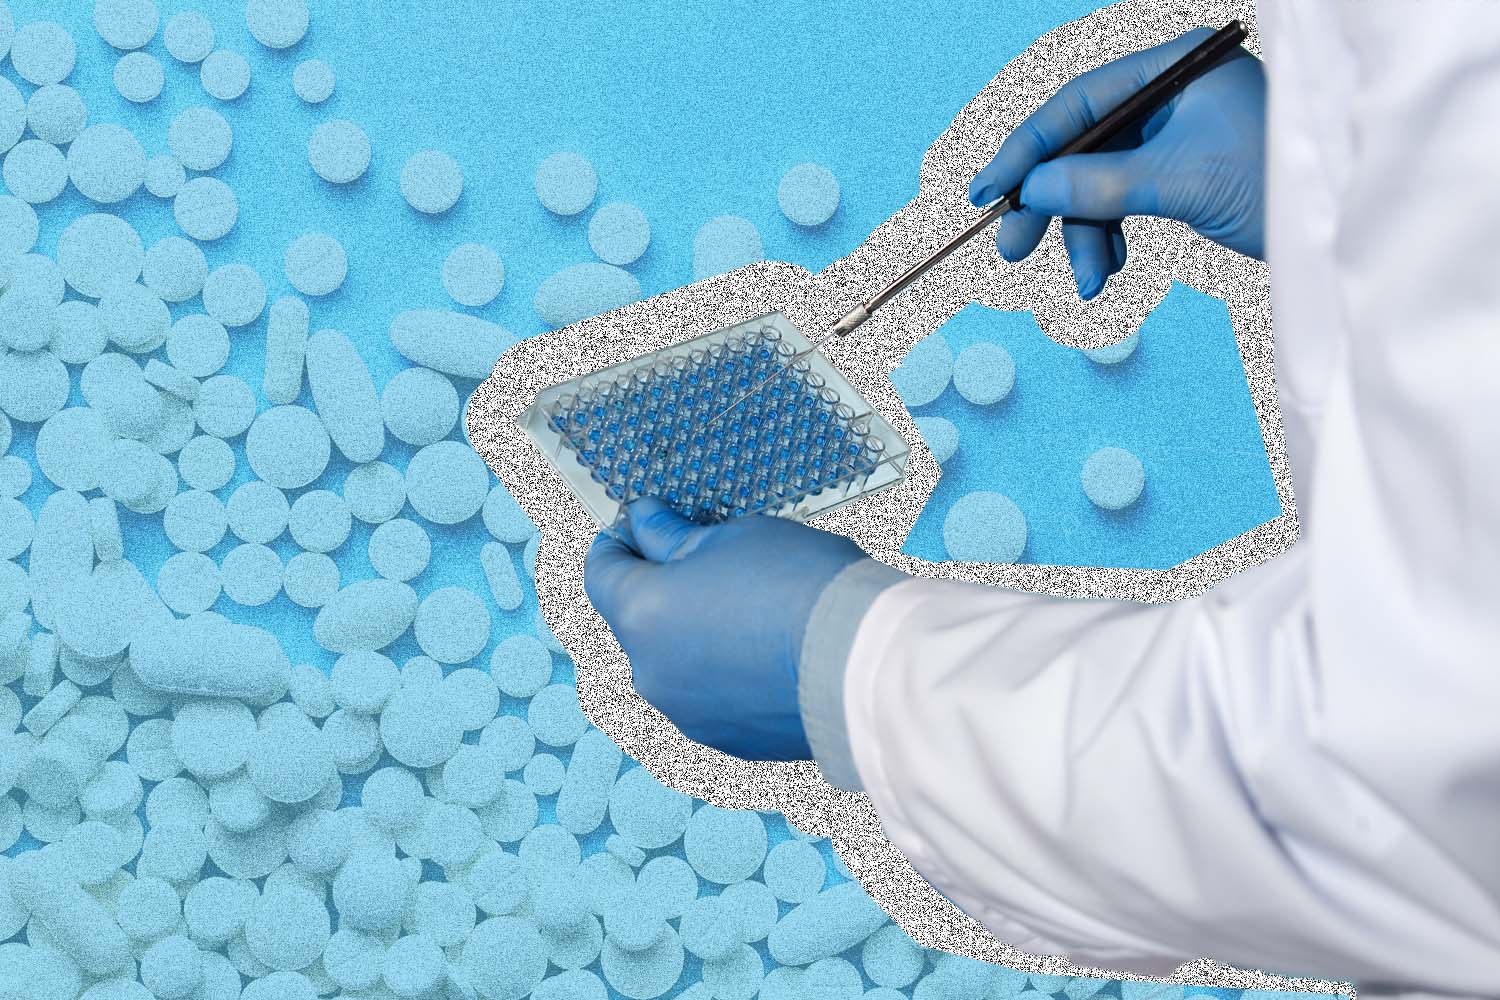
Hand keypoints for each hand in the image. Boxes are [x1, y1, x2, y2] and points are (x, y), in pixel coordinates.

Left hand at [584, 499, 867, 760]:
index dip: (618, 542)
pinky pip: (709, 694)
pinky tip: (767, 648)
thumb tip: (645, 524)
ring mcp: (687, 713)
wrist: (863, 664)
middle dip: (663, 588)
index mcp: (642, 616)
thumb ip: (675, 536)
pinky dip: (724, 670)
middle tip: (710, 559)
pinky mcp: (727, 739)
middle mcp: (651, 673)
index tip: (641, 526)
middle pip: (637, 621)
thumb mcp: (734, 536)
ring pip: (673, 661)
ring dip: (695, 633)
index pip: (600, 573)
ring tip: (751, 607)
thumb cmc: (801, 587)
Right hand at [968, 26, 1266, 298]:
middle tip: (1013, 246)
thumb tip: (1035, 190)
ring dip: (1084, 235)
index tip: (991, 190)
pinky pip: (1124, 202)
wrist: (1344, 231)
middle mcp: (1172, 96)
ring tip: (1090, 279)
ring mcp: (1177, 137)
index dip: (1029, 148)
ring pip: (1099, 183)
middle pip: (1083, 144)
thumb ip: (1099, 183)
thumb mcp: (1180, 182)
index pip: (1080, 101)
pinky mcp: (1182, 175)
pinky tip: (1109, 268)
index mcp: (1175, 70)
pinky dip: (1110, 237)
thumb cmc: (1280, 184)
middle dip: (1050, 202)